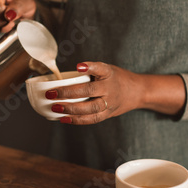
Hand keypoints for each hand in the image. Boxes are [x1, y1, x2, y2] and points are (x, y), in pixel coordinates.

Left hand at [46, 62, 185, 124]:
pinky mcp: (108, 114)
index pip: (100, 68)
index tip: (79, 66)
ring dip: (71, 109)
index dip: (90, 67)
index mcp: (109, 73)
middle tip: (51, 94)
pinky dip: (77, 120)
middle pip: (89, 91)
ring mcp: (109, 103)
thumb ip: (90, 71)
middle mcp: (109, 88)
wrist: (137, 92)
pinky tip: (63, 118)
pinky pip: (92, 119)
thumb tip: (65, 74)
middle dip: (69, 93)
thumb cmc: (115, 78)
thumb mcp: (106, 69)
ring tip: (55, 108)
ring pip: (90, 109)